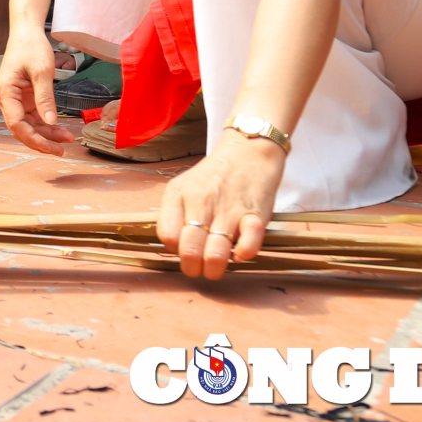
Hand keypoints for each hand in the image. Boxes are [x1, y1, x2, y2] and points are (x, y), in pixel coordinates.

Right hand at [0, 30, 76, 155]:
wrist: (27, 33)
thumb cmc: (31, 47)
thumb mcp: (42, 71)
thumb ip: (45, 97)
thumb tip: (51, 122)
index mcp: (6, 92)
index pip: (16, 124)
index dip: (33, 139)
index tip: (52, 147)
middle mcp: (6, 99)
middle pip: (20, 128)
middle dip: (40, 141)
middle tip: (61, 150)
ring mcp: (14, 100)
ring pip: (28, 125)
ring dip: (45, 134)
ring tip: (66, 140)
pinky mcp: (23, 99)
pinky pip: (33, 117)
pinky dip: (46, 125)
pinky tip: (60, 130)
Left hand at [157, 129, 283, 280]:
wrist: (249, 152)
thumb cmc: (214, 176)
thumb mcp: (184, 186)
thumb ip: (175, 213)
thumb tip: (174, 248)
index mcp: (179, 194)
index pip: (166, 236)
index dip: (174, 250)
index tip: (183, 249)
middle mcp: (201, 202)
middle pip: (188, 249)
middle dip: (192, 268)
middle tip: (199, 269)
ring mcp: (228, 209)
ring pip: (215, 253)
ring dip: (214, 269)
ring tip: (215, 268)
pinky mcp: (255, 215)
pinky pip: (248, 246)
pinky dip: (243, 255)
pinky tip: (239, 253)